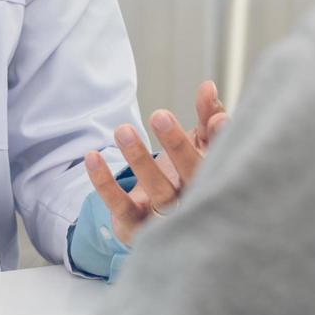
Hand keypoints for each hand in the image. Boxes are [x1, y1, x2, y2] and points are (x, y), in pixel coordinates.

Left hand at [83, 80, 230, 245]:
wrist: (165, 224)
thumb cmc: (187, 174)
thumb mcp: (200, 144)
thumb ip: (206, 116)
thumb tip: (207, 86)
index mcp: (213, 176)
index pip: (221, 157)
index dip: (220, 139)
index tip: (214, 119)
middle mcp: (195, 200)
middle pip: (191, 175)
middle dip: (177, 146)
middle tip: (160, 116)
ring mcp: (167, 218)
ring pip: (158, 192)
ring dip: (140, 160)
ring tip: (124, 130)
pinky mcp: (137, 227)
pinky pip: (121, 206)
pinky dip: (105, 184)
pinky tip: (93, 156)